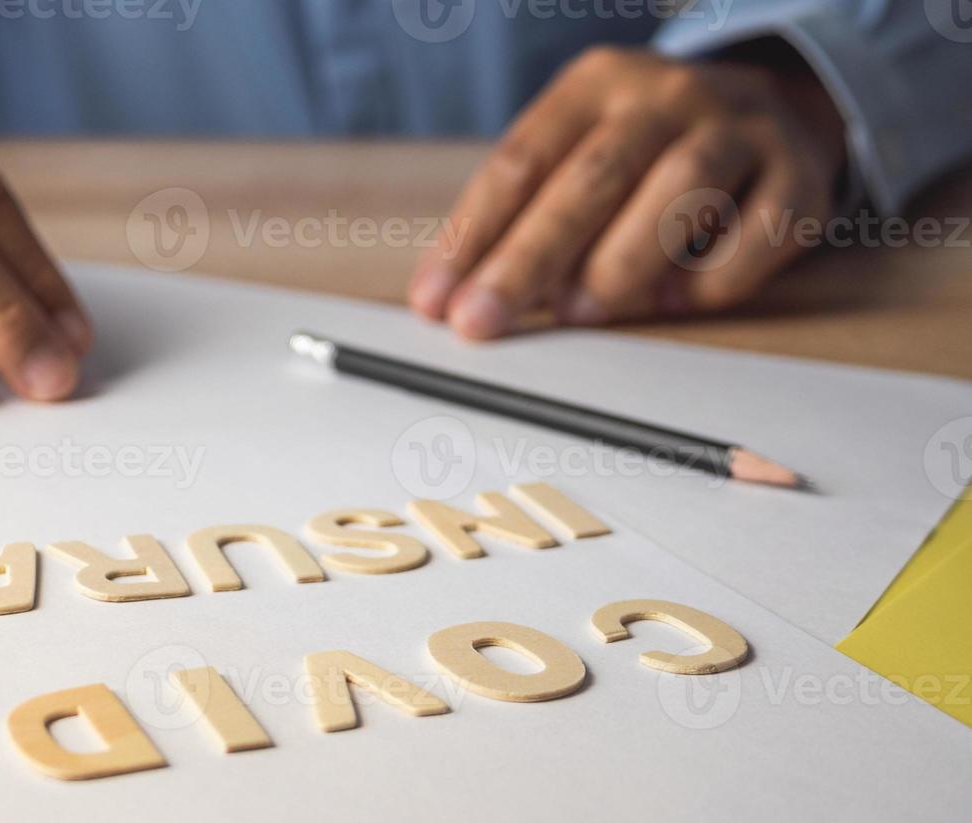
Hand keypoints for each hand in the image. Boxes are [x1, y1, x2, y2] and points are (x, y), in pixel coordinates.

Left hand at [409, 45, 846, 337]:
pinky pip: (758, 233)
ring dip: (619, 262)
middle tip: (483, 322)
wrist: (775, 109)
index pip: (521, 162)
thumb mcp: (580, 155)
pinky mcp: (801, 175)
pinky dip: (710, 277)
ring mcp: (741, 127)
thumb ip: (524, 215)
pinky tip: (667, 303)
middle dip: (527, 260)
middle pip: (589, 178)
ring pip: (677, 190)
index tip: (437, 302)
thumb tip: (454, 299)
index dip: (473, 236)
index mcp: (596, 84)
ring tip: (577, 314)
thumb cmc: (646, 154)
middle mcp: (668, 94)